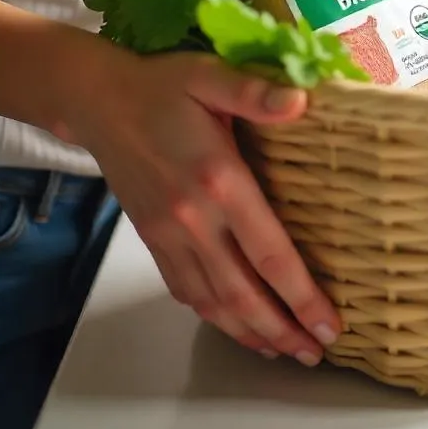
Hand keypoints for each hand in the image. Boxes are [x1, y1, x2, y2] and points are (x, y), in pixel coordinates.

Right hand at [56, 48, 340, 365]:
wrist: (97, 101)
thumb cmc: (160, 86)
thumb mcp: (209, 75)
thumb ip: (254, 91)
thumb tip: (301, 100)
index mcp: (219, 181)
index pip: (269, 253)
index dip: (302, 294)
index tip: (330, 323)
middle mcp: (194, 219)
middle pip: (243, 293)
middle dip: (283, 329)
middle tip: (317, 353)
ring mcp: (169, 234)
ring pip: (213, 300)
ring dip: (250, 332)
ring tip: (286, 351)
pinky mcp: (152, 238)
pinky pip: (185, 290)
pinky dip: (213, 316)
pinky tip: (235, 325)